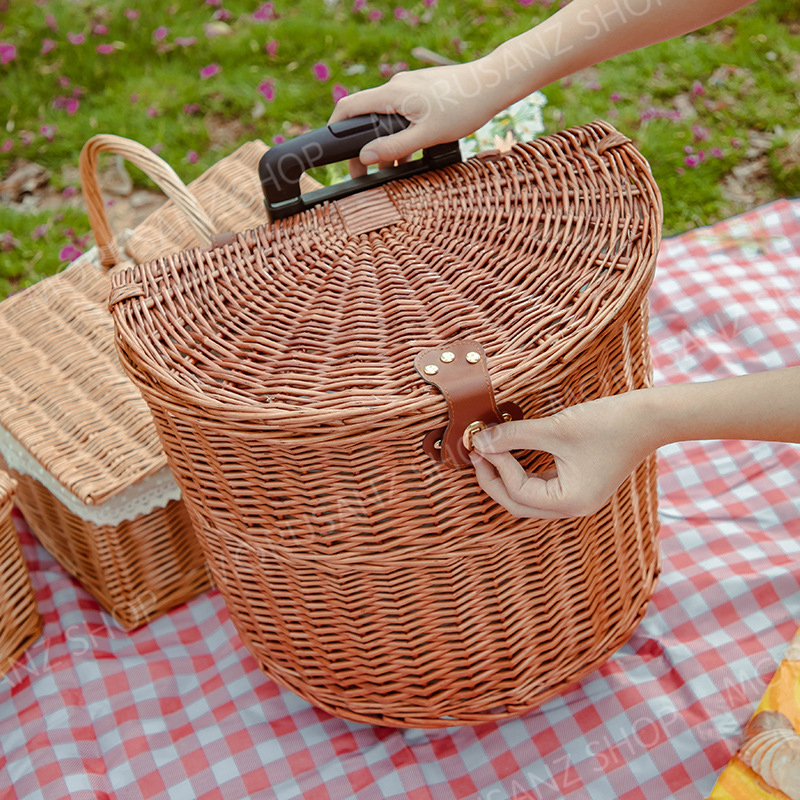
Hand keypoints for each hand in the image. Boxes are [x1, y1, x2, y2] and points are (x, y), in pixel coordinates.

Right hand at [328, 60, 503, 176]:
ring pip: (387, 118)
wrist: (493, 84)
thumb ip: (394, 147)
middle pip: (367, 117)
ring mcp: (410, 87)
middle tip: (364, 172)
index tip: (333, 150)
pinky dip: (401, 134)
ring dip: (386, 144)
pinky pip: (402, 114)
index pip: (349, 107)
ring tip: (392, 169)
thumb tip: (366, 157)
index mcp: (392, 94)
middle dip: (364, 145)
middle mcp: (397, 86)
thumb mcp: (427, 135)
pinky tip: (412, 154)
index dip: (335, 128)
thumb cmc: (463, 108)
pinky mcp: (422, 91)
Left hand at [470, 392, 659, 518]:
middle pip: (520, 504)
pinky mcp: (579, 484)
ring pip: (529, 497)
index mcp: (571, 502)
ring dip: (506, 477)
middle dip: (494, 480)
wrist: (651, 416)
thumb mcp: (555, 429)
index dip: (497, 468)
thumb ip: (513, 436)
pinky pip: (542, 485)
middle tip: (476, 454)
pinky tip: (510, 454)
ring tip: (487, 453)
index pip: (519, 493)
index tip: (483, 443)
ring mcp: (578, 497)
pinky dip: (523, 472)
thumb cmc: (608, 423)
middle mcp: (574, 507)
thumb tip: (480, 441)